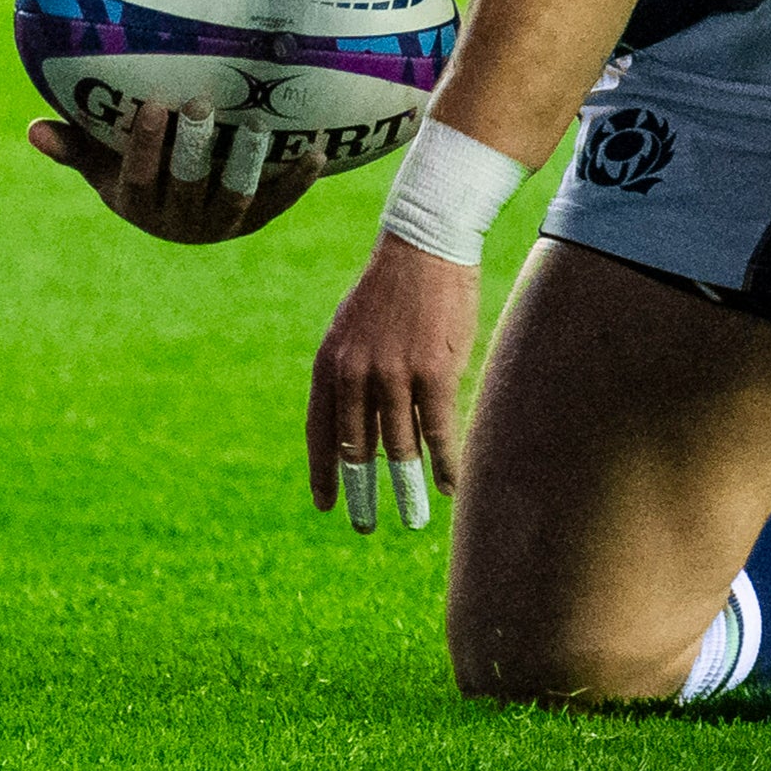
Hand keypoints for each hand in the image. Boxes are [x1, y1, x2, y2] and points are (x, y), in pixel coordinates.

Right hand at [28, 98, 324, 245]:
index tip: (154, 107)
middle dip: (192, 147)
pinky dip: (297, 181)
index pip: (138, 178)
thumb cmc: (140, 170)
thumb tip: (34, 130)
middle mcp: (177, 221)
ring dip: (244, 162)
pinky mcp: (255, 219)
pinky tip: (316, 154)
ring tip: (253, 124)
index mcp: (137, 204)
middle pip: (185, 185)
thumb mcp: (104, 163)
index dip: (146, 146)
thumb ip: (75, 146)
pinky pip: (276, 201)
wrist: (185, 205)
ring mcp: (219, 223)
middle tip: (199, 102)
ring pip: (233, 197)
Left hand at [309, 237, 476, 531]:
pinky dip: (444, 464)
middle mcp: (356, 375)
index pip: (321, 432)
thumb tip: (360, 418)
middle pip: (357, 450)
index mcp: (330, 364)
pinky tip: (449, 485)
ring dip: (406, 489)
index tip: (327, 506)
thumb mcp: (354, 328)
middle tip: (366, 526)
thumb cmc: (393, 285)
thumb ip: (351, 372)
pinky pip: (437, 432)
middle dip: (363, 493)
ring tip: (414, 518)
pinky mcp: (434, 373)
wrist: (425, 243)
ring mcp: (394, 376)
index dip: (323, 473)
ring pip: (399, 449)